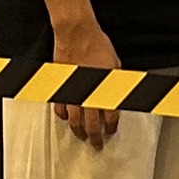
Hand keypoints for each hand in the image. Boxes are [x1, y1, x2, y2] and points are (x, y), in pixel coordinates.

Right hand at [50, 14, 123, 147]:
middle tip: (97, 144)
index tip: (110, 131)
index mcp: (104, 91)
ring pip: (74, 121)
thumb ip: (115, 85)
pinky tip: (66, 118)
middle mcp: (88, 95)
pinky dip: (63, 116)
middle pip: (92, 125)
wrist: (77, 34)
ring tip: (81, 136)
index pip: (110, 117)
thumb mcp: (115, 66)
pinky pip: (60, 108)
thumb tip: (118, 97)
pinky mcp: (60, 87)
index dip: (111, 127)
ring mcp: (73, 93)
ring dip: (78, 131)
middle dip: (95, 137)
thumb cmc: (97, 45)